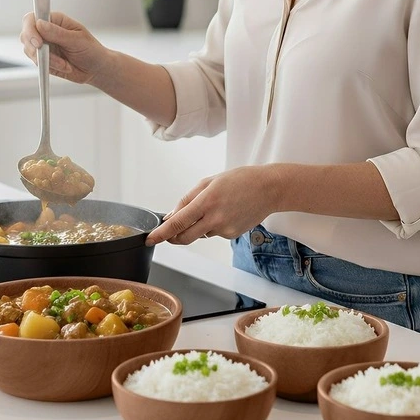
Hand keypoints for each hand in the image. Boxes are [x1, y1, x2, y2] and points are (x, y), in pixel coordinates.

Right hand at [19, 11, 109, 84]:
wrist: (96, 69)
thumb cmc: (91, 50)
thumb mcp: (78, 40)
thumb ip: (58, 33)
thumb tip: (40, 24)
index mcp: (55, 20)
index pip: (33, 18)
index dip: (30, 28)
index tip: (37, 42)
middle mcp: (46, 31)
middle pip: (26, 34)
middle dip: (34, 48)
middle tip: (45, 56)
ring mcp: (43, 45)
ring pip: (30, 51)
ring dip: (47, 60)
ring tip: (65, 64)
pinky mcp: (43, 59)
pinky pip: (37, 63)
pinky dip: (50, 67)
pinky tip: (64, 67)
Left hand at [145, 166, 279, 245]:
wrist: (269, 189)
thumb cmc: (240, 180)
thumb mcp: (209, 181)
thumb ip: (188, 199)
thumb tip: (172, 216)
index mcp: (206, 201)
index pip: (177, 223)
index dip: (161, 233)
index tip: (150, 239)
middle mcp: (215, 218)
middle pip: (184, 237)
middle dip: (172, 237)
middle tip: (167, 233)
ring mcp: (224, 229)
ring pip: (199, 234)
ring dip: (196, 227)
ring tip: (211, 208)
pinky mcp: (232, 235)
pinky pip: (213, 233)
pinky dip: (211, 226)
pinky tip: (224, 212)